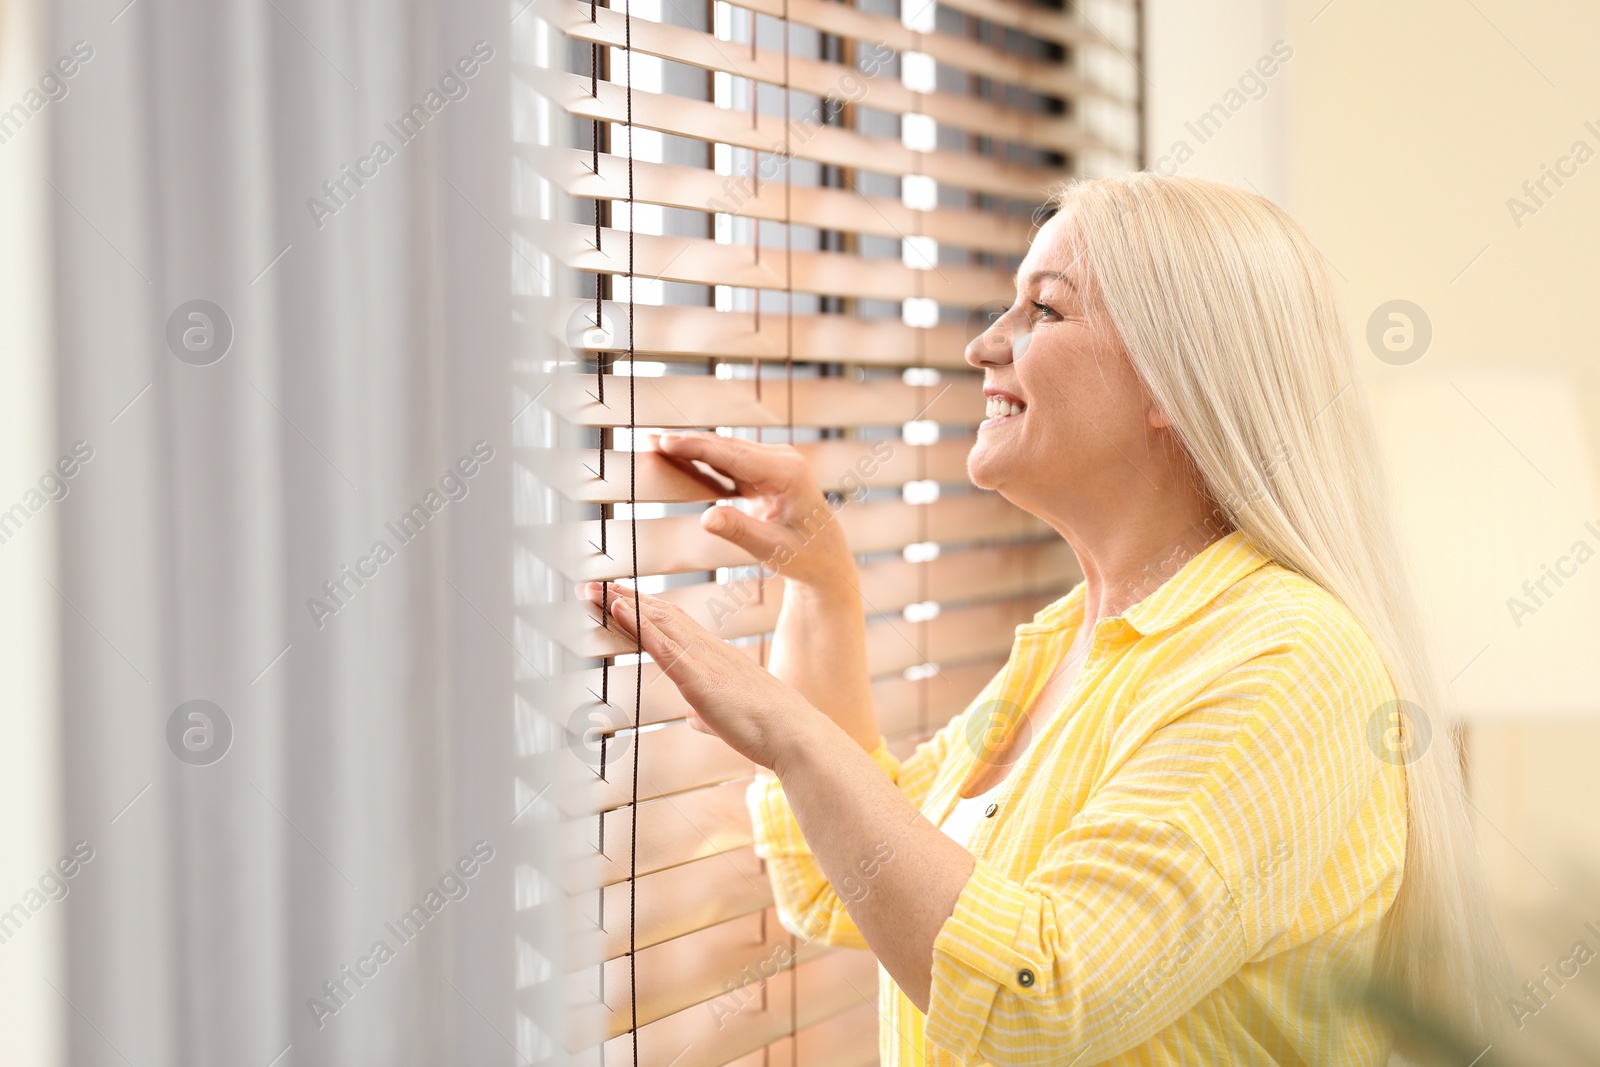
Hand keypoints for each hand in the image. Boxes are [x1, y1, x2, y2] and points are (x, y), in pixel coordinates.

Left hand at [582, 580, 823, 771]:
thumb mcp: (727, 718)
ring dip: (623, 605)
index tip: (619, 596)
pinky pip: (664, 647)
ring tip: (596, 590)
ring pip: (658, 623)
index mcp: (715, 657)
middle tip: (594, 585)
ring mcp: (704, 661)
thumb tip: (695, 717)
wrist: (794, 734)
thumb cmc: (767, 728)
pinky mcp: (700, 679)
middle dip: (626, 598)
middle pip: (661, 615)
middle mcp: (708, 650)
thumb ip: (707, 713)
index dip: (645, 609)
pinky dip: (639, 626)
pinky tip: (619, 611)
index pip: (673, 624)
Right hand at [654, 432, 855, 590]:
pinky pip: (730, 463)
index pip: (732, 455)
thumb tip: (706, 518)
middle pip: (725, 447)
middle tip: (649, 439)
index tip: (664, 441)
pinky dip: (705, 461)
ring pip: (726, 451)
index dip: (695, 447)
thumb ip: (739, 531)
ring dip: (692, 448)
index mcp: (787, 473)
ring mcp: (775, 463)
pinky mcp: (766, 472)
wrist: (828, 562)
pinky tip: (680, 457)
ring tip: (657, 444)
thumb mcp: (772, 549)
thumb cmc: (806, 557)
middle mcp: (783, 460)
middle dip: (687, 442)